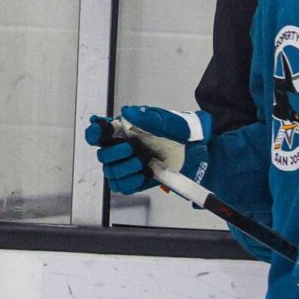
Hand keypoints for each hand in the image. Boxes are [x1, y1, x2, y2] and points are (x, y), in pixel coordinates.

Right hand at [83, 106, 210, 193]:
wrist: (202, 155)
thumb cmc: (186, 135)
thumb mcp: (171, 122)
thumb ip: (149, 117)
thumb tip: (127, 112)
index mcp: (127, 129)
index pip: (100, 131)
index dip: (95, 132)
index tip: (102, 132)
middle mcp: (125, 147)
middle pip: (102, 154)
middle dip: (113, 154)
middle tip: (131, 150)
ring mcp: (130, 165)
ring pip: (110, 172)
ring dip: (123, 169)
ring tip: (141, 164)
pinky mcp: (137, 181)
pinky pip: (122, 186)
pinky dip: (130, 182)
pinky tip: (142, 175)